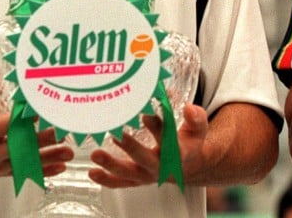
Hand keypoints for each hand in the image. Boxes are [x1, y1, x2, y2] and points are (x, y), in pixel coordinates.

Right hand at [0, 81, 72, 177]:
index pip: (1, 127)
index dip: (19, 120)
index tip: (37, 112)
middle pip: (18, 147)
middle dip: (41, 139)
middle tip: (61, 130)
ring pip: (25, 162)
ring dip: (48, 157)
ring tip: (68, 150)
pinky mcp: (1, 171)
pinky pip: (24, 172)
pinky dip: (43, 171)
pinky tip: (60, 166)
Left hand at [88, 104, 208, 187]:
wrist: (187, 166)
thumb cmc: (189, 143)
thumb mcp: (199, 129)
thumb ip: (196, 117)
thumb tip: (189, 108)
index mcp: (177, 153)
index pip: (167, 139)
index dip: (157, 126)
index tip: (146, 114)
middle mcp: (160, 166)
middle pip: (144, 159)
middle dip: (131, 147)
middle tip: (118, 134)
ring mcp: (147, 175)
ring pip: (128, 173)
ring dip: (111, 164)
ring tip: (95, 154)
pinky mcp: (136, 180)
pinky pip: (120, 183)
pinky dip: (105, 180)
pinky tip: (93, 171)